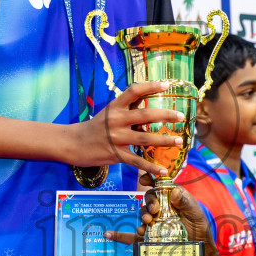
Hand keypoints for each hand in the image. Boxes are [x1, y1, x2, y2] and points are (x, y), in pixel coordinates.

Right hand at [68, 81, 188, 176]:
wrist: (74, 143)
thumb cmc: (95, 127)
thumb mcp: (109, 112)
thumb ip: (127, 109)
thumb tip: (149, 102)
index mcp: (115, 107)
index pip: (134, 91)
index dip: (150, 86)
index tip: (166, 85)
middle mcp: (116, 120)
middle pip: (145, 115)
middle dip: (165, 115)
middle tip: (181, 116)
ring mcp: (116, 138)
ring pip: (145, 139)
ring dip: (164, 140)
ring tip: (179, 140)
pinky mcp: (116, 154)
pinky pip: (137, 161)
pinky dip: (151, 166)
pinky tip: (164, 170)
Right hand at [105, 171, 228, 255]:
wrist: (198, 245)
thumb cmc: (198, 225)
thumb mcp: (195, 211)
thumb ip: (185, 201)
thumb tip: (174, 191)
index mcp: (170, 196)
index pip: (157, 185)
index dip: (149, 180)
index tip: (144, 180)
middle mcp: (160, 206)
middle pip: (148, 199)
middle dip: (149, 202)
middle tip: (154, 210)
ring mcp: (153, 220)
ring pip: (142, 214)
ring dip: (143, 216)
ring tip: (147, 222)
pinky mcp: (149, 235)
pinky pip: (133, 234)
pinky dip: (120, 235)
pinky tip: (110, 235)